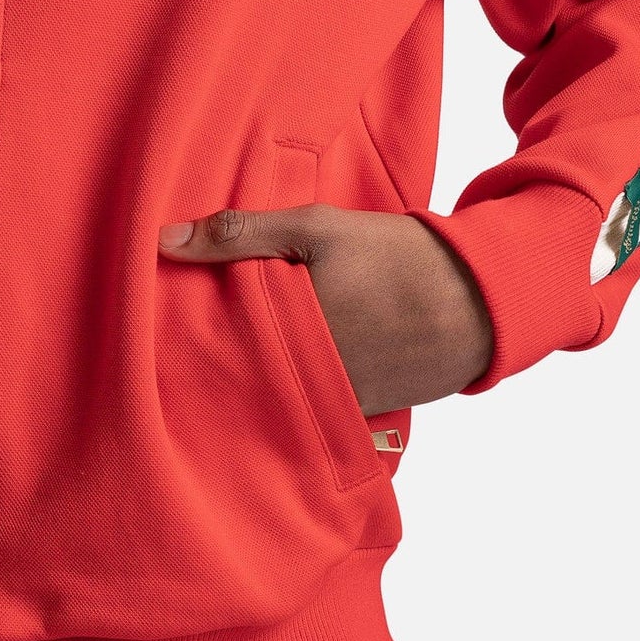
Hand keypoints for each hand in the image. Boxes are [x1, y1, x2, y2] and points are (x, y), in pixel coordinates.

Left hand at [156, 204, 494, 414]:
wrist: (478, 299)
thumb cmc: (393, 255)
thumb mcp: (315, 228)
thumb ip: (239, 233)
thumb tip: (163, 241)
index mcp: (287, 330)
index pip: (214, 343)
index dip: (185, 336)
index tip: (161, 326)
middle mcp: (306, 375)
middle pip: (239, 373)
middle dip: (213, 361)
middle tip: (182, 348)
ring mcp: (333, 399)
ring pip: (272, 393)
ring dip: (253, 378)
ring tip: (226, 361)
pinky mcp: (359, 411)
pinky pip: (310, 406)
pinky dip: (293, 391)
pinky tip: (280, 371)